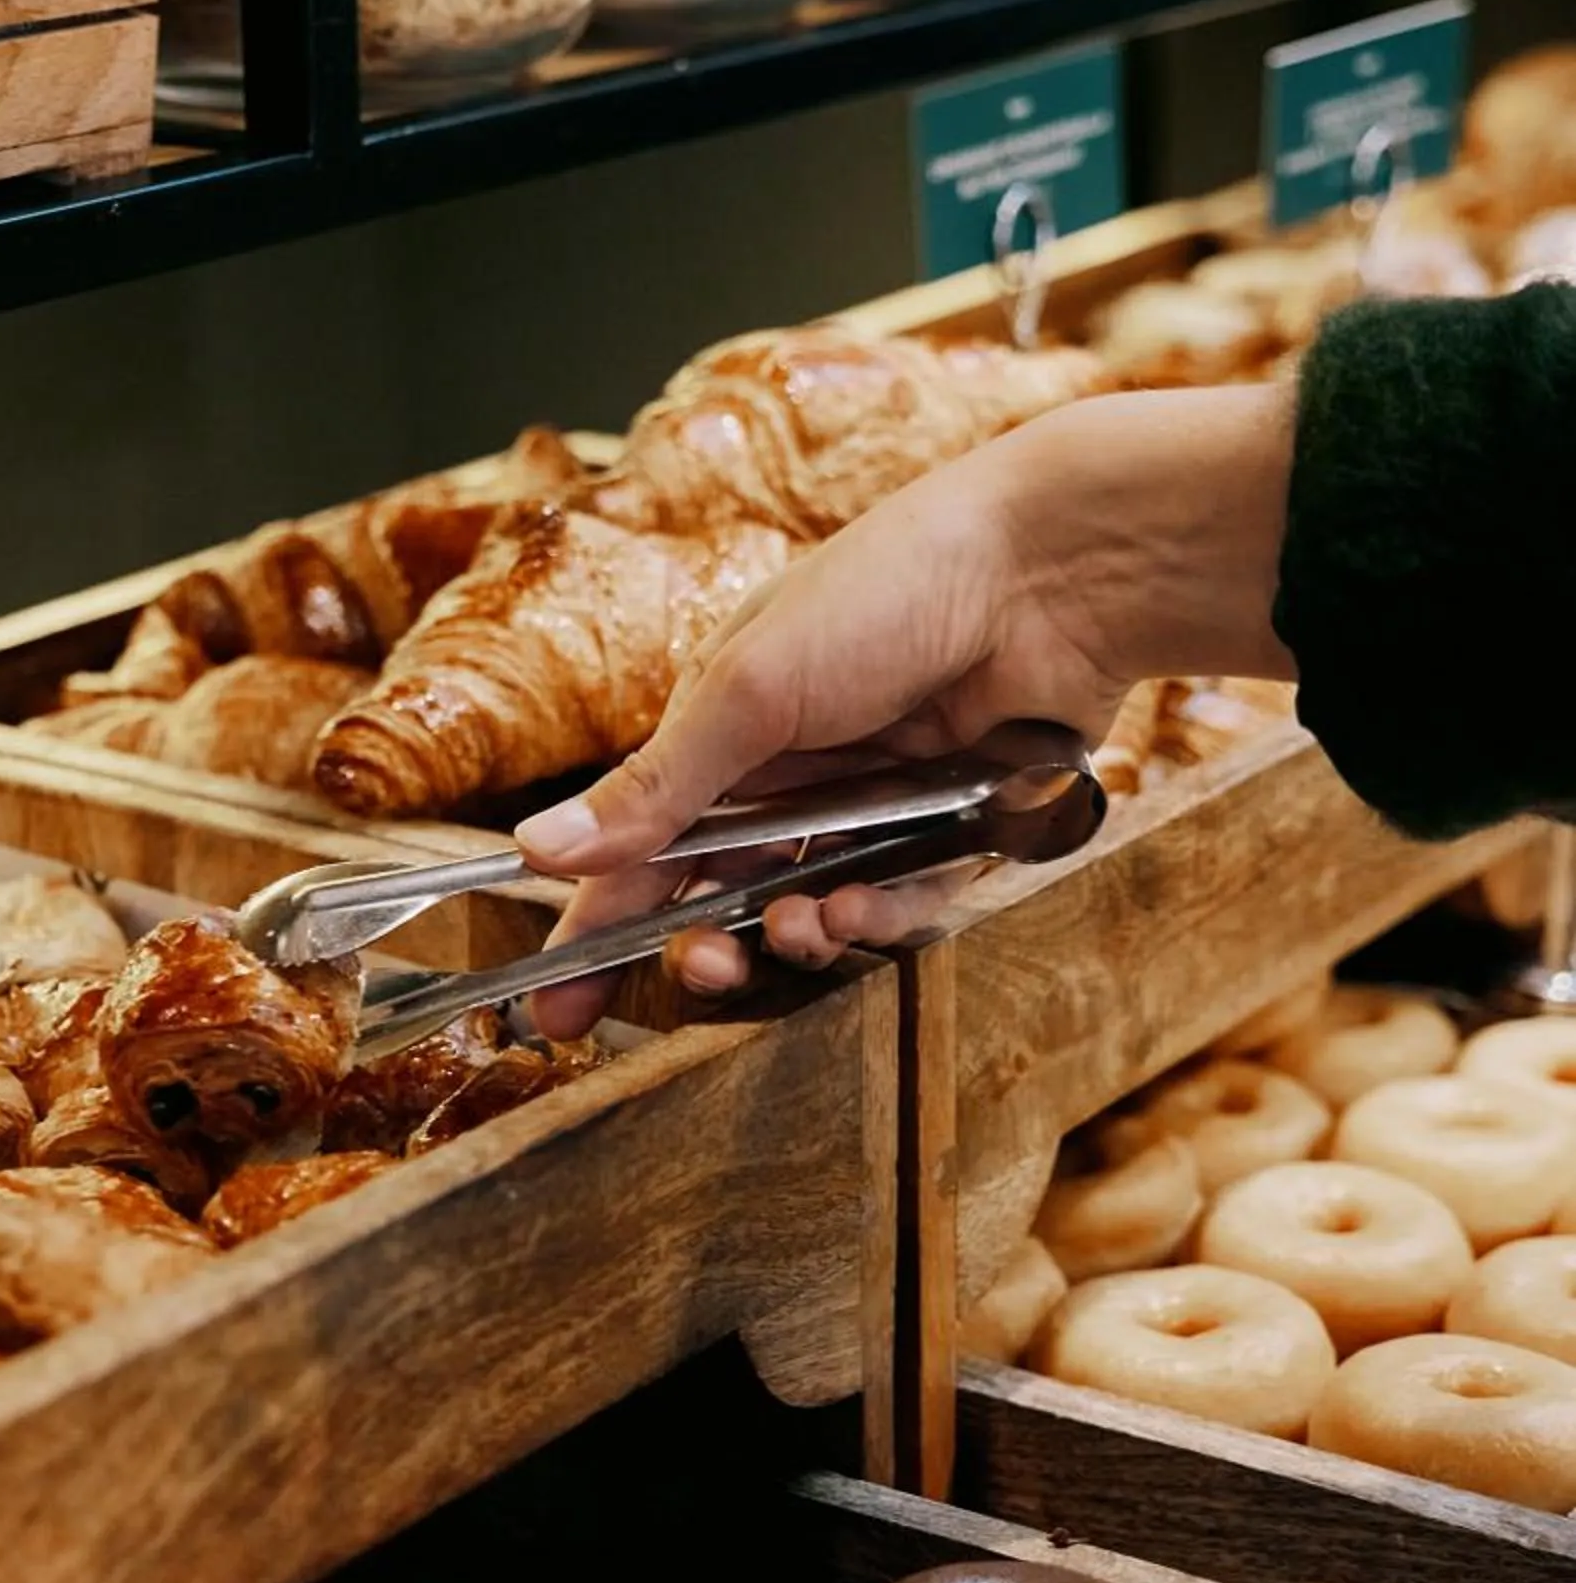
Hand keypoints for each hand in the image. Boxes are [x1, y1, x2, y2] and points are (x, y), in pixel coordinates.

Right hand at [515, 384, 1295, 1034]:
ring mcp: (874, 803)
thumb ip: (651, 790)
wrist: (1047, 571)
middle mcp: (794, 770)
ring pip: (807, 907)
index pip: (640, 847)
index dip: (596, 929)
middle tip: (692, 980)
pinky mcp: (953, 828)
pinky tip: (853, 911)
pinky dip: (874, 915)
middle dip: (698, 948)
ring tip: (792, 931)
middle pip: (721, 894)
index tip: (555, 1011)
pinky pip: (900, 900)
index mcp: (725, 727)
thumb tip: (536, 854)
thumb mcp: (747, 691)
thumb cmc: (884, 592)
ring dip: (789, 935)